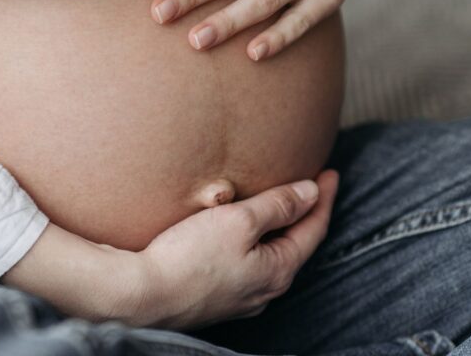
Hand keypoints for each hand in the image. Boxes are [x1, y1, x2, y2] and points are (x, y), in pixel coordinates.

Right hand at [1, 170, 339, 329]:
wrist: (139, 295)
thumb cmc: (188, 258)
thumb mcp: (239, 220)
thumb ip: (277, 205)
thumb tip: (311, 192)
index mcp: (277, 271)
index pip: (313, 229)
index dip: (324, 198)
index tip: (330, 172)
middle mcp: (264, 290)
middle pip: (294, 245)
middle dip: (304, 214)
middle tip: (311, 186)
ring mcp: (239, 297)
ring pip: (269, 255)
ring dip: (277, 228)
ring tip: (278, 205)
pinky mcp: (214, 296)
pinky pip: (245, 263)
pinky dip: (252, 241)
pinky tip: (239, 232)